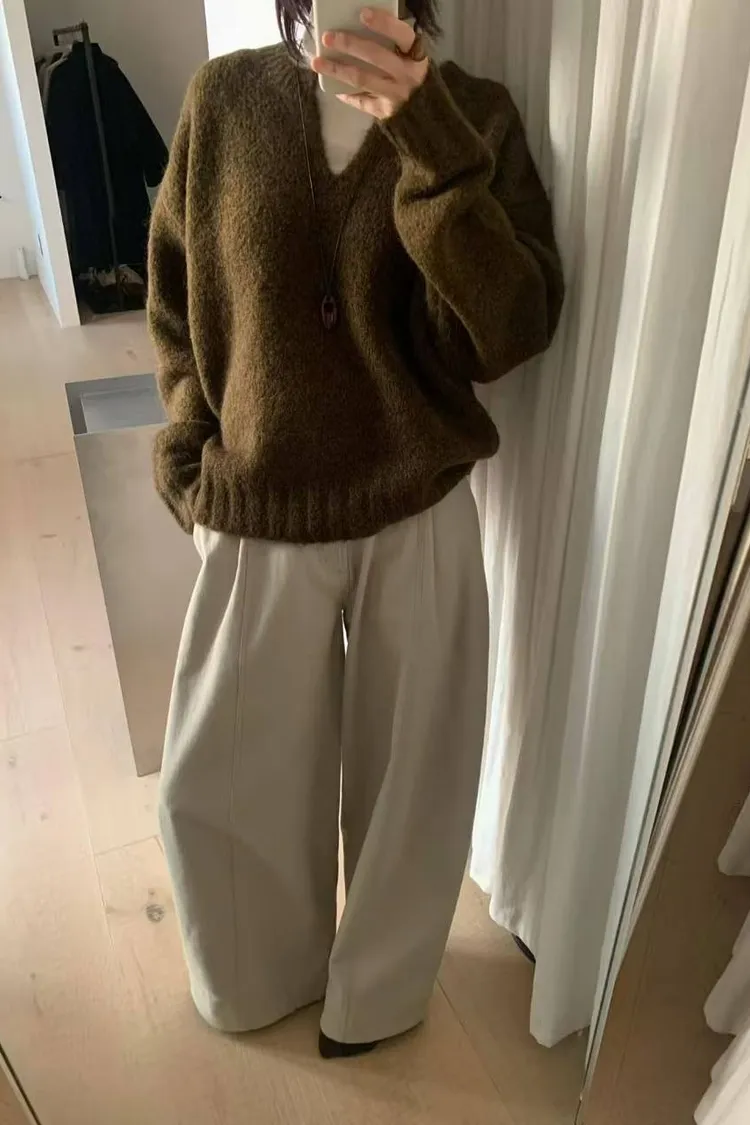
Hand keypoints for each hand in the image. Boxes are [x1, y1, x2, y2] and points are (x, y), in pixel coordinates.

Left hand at [311, 6, 429, 119]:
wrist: (424, 111)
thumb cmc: (410, 73)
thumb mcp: (408, 54)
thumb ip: (393, 41)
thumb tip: (359, 21)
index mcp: (416, 55)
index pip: (402, 34)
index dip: (383, 24)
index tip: (362, 13)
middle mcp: (407, 75)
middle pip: (375, 56)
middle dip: (350, 45)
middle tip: (328, 37)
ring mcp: (396, 95)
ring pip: (362, 79)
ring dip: (337, 69)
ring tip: (317, 62)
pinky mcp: (385, 112)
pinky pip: (362, 102)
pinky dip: (346, 94)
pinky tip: (333, 88)